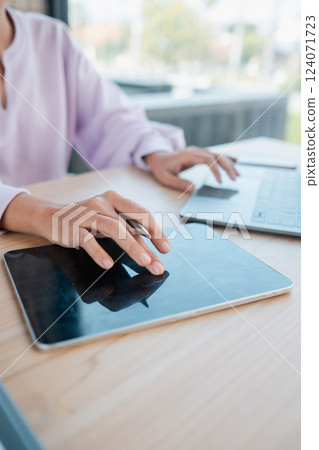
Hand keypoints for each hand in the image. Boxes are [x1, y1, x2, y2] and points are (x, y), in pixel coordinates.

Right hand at [1, 191, 169, 274]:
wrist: (51, 217)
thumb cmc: (87, 221)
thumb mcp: (109, 221)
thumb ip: (128, 231)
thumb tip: (152, 250)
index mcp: (115, 199)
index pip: (141, 213)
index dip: (156, 231)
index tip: (166, 249)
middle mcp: (103, 203)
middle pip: (130, 224)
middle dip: (148, 245)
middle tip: (157, 264)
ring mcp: (88, 214)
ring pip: (114, 229)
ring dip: (132, 247)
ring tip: (144, 262)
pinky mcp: (74, 226)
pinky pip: (88, 240)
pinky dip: (99, 252)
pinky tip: (107, 264)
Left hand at [144, 147, 238, 192]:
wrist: (157, 157)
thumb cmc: (161, 168)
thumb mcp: (166, 178)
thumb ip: (179, 183)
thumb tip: (193, 190)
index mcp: (188, 155)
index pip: (207, 159)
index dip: (216, 169)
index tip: (220, 181)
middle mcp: (195, 151)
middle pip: (216, 156)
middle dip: (227, 167)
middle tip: (235, 179)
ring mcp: (198, 152)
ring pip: (217, 155)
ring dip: (229, 164)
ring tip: (238, 175)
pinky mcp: (200, 154)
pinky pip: (215, 155)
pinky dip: (225, 158)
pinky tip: (236, 161)